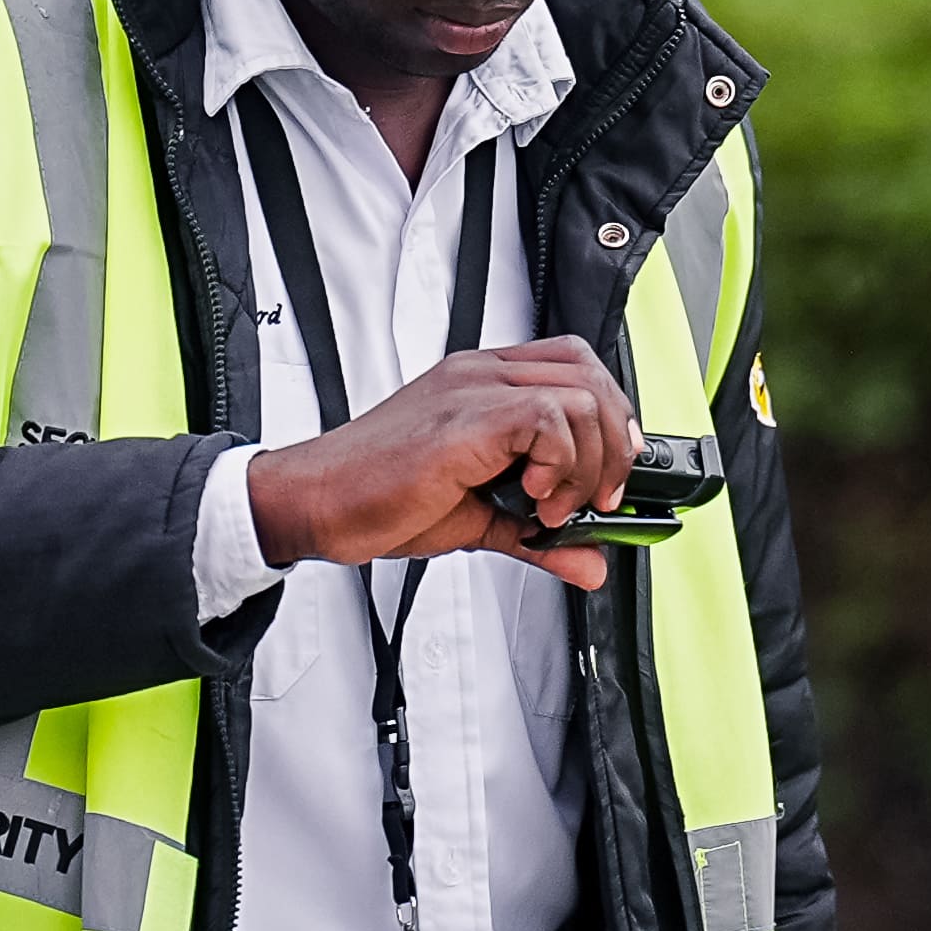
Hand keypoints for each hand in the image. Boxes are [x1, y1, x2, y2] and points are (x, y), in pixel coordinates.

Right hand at [245, 336, 636, 590]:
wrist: (316, 501)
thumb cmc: (380, 497)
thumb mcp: (478, 519)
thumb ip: (538, 536)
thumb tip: (590, 562)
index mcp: (485, 383)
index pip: (577, 368)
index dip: (612, 419)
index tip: (611, 476)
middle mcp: (482, 374)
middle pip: (591, 376)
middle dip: (614, 446)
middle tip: (596, 500)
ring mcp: (472, 389)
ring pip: (579, 397)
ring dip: (586, 464)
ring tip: (554, 508)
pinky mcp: (464, 417)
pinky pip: (545, 418)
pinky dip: (557, 465)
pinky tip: (531, 498)